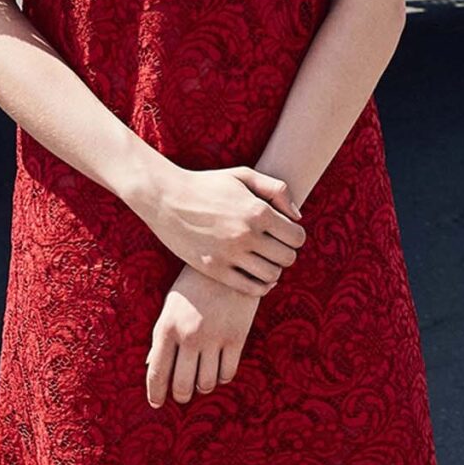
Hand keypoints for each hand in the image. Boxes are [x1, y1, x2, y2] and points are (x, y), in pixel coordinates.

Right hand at [140, 162, 305, 297]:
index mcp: (257, 210)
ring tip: (264, 260)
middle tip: (274, 247)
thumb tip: (297, 217)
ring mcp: (230, 254)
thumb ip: (277, 190)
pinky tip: (256, 275)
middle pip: (287, 258)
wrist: (165, 198)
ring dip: (273, 270)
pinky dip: (261, 286)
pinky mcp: (215, 269)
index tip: (284, 233)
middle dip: (285, 253)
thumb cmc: (207, 184)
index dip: (295, 236)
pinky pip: (251, 289)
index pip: (297, 236)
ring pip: (272, 275)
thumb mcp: (243, 175)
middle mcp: (246, 234)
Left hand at [147, 266, 258, 406]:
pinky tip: (219, 370)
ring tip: (202, 380)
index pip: (157, 372)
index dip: (155, 393)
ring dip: (203, 386)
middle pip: (183, 384)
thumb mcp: (171, 306)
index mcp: (166, 327)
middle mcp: (189, 336)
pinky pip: (228, 372)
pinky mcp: (237, 336)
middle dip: (181, 395)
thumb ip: (162, 338)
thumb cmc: (194, 285)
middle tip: (182, 395)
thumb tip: (150, 366)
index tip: (157, 404)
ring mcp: (214, 337)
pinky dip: (222, 377)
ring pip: (207, 382)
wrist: (230, 261)